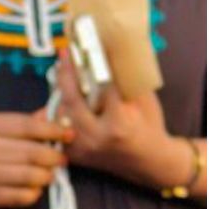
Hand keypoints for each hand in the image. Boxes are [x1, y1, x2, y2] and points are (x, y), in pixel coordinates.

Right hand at [0, 106, 67, 208]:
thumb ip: (19, 122)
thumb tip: (50, 114)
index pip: (29, 126)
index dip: (54, 130)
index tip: (69, 133)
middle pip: (36, 153)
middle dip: (55, 157)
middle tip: (59, 158)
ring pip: (33, 176)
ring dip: (47, 176)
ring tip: (46, 174)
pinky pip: (23, 196)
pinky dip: (33, 193)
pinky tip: (30, 188)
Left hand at [50, 46, 187, 191]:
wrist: (150, 162)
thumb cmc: (150, 126)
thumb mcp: (144, 101)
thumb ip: (125, 79)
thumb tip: (108, 48)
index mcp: (119, 125)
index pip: (101, 88)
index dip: (93, 65)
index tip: (86, 46)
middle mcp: (97, 138)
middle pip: (71, 99)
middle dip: (67, 74)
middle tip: (65, 53)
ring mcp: (82, 148)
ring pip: (60, 111)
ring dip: (62, 91)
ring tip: (65, 72)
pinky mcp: (74, 153)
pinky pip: (57, 125)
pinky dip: (59, 109)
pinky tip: (62, 95)